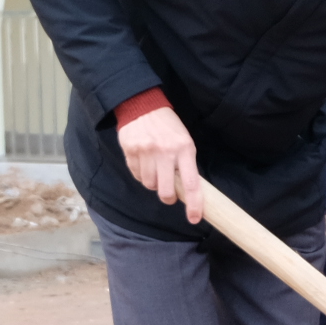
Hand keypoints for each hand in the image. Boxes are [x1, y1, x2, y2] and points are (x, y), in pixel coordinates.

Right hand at [118, 102, 204, 220]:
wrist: (143, 105)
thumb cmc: (168, 126)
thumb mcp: (184, 140)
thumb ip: (185, 163)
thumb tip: (186, 190)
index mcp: (184, 149)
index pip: (191, 184)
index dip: (193, 205)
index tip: (194, 218)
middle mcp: (165, 152)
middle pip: (166, 191)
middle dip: (168, 197)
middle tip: (169, 195)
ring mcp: (146, 152)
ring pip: (149, 185)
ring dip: (153, 183)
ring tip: (156, 169)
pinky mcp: (131, 152)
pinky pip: (137, 175)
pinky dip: (141, 175)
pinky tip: (144, 162)